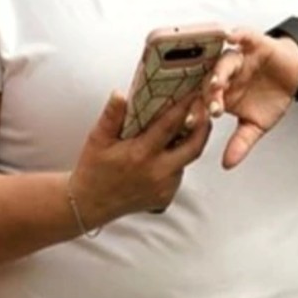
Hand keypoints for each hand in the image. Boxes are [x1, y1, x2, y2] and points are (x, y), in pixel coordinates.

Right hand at [69, 90, 210, 225]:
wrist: (91, 203)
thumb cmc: (93, 169)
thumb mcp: (97, 139)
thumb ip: (112, 116)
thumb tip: (120, 94)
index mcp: (141, 154)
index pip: (169, 126)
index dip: (184, 108)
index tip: (192, 93)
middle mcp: (157, 172)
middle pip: (193, 147)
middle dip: (204, 127)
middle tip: (206, 111)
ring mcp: (164, 187)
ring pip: (186, 161)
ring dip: (189, 144)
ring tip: (188, 127)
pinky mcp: (166, 197)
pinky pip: (178, 174)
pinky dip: (178, 160)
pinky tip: (169, 151)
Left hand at [206, 28, 297, 168]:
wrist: (293, 73)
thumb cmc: (270, 95)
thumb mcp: (256, 124)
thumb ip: (241, 142)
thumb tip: (227, 164)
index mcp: (220, 93)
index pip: (202, 102)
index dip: (197, 111)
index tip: (192, 124)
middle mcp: (224, 74)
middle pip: (209, 81)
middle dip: (208, 94)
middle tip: (210, 107)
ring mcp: (237, 58)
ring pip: (222, 62)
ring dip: (219, 71)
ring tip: (218, 81)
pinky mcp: (252, 43)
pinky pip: (242, 35)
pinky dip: (236, 34)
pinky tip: (231, 35)